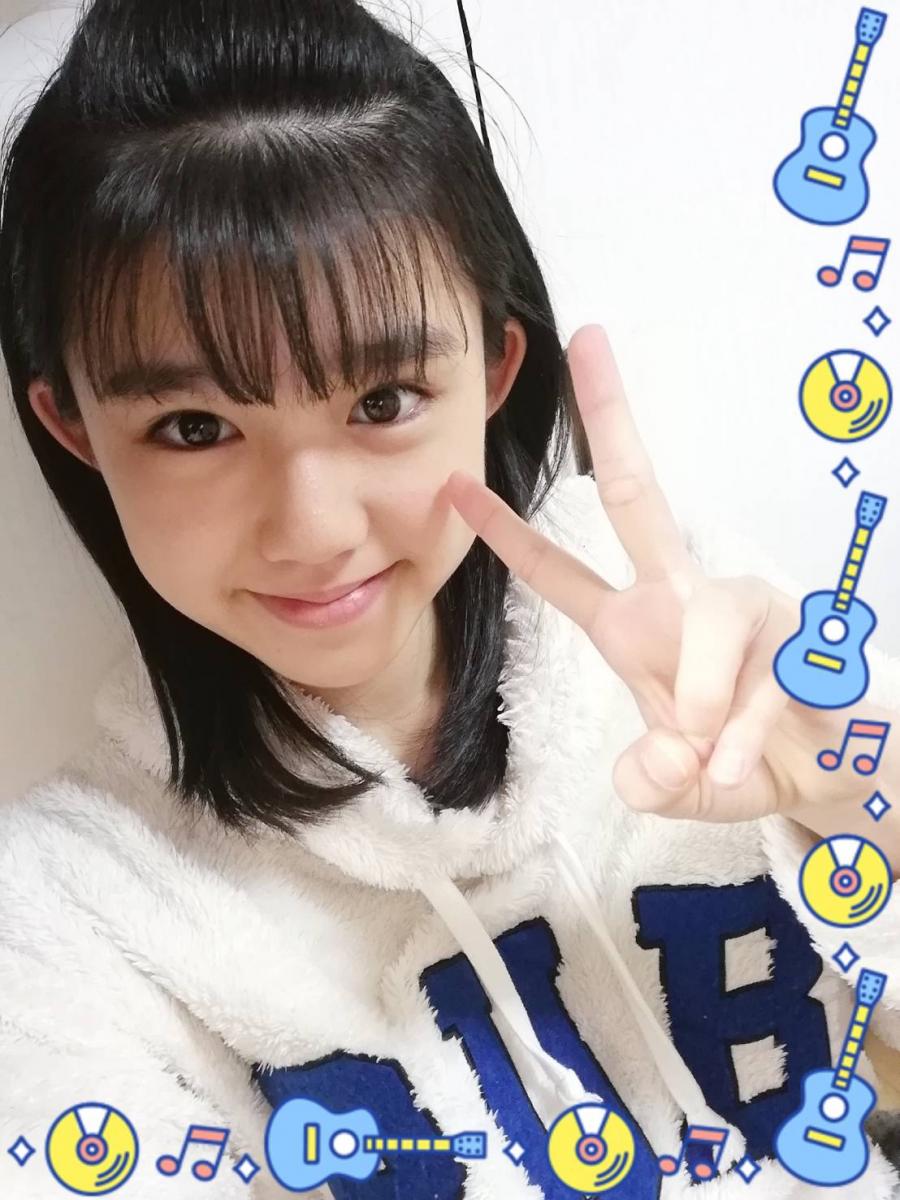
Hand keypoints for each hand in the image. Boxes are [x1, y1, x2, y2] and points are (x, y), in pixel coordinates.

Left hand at [442, 325, 893, 830]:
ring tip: (711, 764)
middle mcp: (682, 598)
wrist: (829, 772)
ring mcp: (742, 604)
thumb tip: (652, 762)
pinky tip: (743, 767)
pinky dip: (748, 736)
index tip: (455, 484)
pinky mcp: (802, 627)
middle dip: (609, 418)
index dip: (506, 532)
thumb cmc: (740, 762)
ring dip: (705, 698)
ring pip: (713, 618)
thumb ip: (651, 780)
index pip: (558, 571)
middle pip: (637, 493)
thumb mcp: (677, 785)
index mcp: (633, 627)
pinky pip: (766, 677)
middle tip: (585, 338)